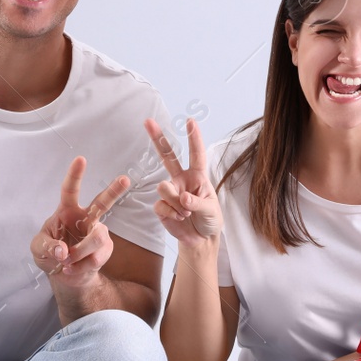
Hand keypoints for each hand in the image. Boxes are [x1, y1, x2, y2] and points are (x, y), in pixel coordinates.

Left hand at [31, 157, 129, 287]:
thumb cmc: (50, 254)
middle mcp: (85, 218)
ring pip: (97, 238)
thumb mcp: (38, 249)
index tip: (81, 159)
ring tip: (67, 262)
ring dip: (79, 254)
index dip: (75, 175)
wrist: (64, 275)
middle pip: (103, 202)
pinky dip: (81, 267)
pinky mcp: (105, 249)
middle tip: (125, 179)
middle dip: (114, 190)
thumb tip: (62, 251)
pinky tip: (74, 268)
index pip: (70, 190)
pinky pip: (98, 257)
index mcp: (67, 210)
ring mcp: (97, 233)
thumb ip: (46, 247)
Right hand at [144, 117, 221, 246]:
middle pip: (167, 156)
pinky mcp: (161, 206)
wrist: (200, 239)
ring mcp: (170, 192)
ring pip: (164, 188)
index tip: (190, 121)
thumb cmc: (210, 219)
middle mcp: (181, 180)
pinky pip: (161, 205)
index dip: (194, 138)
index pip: (196, 154)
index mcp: (197, 176)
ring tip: (186, 213)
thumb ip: (198, 203)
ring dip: (176, 203)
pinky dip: (171, 213)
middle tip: (148, 121)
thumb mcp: (211, 210)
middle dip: (157, 138)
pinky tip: (179, 218)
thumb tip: (183, 198)